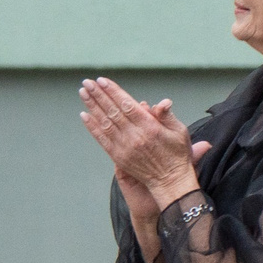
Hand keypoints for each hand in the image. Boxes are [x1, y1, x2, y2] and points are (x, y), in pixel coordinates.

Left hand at [79, 78, 200, 198]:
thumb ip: (167, 115)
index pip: (127, 105)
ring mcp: (124, 147)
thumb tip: (162, 102)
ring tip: (83, 92)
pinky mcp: (118, 157)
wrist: (170, 181)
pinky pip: (102, 139)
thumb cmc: (177, 154)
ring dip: (92, 106)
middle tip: (87, 82)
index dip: (113, 92)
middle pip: (113, 111)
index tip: (102, 81)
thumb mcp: (179, 131)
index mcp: (150, 127)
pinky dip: (92, 127)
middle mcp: (135, 136)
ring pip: (105, 122)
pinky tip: (84, 115)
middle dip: (99, 95)